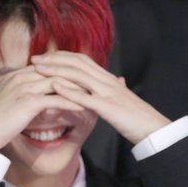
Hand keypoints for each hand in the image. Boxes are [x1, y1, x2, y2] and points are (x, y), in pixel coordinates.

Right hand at [0, 66, 84, 149]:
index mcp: (15, 76)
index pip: (44, 67)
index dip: (62, 70)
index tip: (78, 75)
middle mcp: (21, 78)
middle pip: (54, 71)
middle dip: (74, 76)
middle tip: (92, 81)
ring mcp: (25, 89)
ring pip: (58, 83)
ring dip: (77, 88)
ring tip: (93, 93)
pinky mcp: (29, 103)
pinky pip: (56, 100)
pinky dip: (71, 103)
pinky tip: (84, 107)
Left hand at [32, 51, 170, 144]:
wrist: (153, 129)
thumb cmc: (138, 117)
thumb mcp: (126, 99)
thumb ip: (120, 88)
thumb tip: (120, 80)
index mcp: (109, 79)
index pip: (83, 60)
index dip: (62, 57)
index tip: (45, 57)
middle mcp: (108, 81)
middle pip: (77, 63)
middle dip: (54, 59)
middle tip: (34, 59)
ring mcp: (108, 93)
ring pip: (79, 75)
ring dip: (56, 70)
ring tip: (38, 69)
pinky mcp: (108, 107)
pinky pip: (85, 96)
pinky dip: (69, 90)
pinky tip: (54, 86)